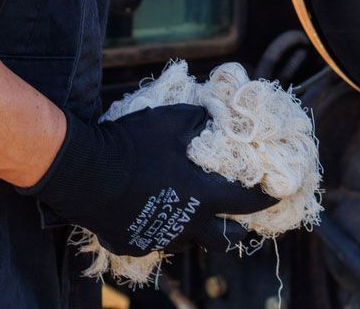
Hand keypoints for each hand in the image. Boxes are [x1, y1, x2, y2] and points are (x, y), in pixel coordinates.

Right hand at [22, 105, 275, 256]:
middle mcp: (186, 224)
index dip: (265, 198)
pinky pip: (154, 241)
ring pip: (188, 242)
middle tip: (237, 220)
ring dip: (195, 229)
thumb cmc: (131, 143)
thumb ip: (197, 119)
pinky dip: (159, 228)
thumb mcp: (171, 120)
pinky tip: (151, 212)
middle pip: (224, 240)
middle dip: (237, 232)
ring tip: (190, 213)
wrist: (83, 170)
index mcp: (201, 196)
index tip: (276, 194)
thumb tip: (209, 116)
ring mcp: (159, 238)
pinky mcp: (133, 244)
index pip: (245, 202)